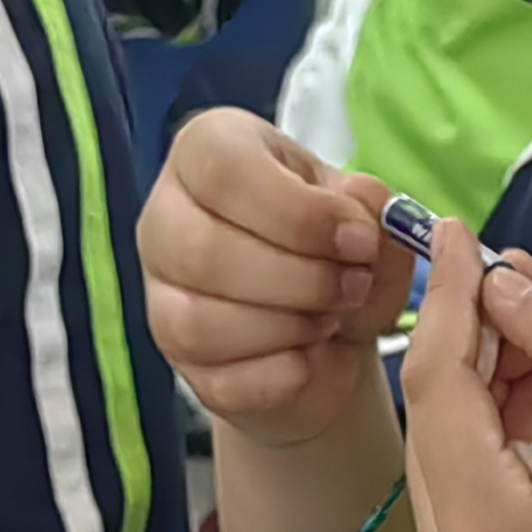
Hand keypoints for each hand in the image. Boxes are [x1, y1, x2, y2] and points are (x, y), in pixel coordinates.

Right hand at [137, 108, 407, 450]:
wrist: (328, 330)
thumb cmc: (333, 250)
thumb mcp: (363, 218)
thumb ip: (370, 211)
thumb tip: (364, 211)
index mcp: (208, 151)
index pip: (224, 169)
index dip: (299, 213)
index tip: (359, 241)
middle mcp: (167, 215)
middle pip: (206, 251)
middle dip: (301, 280)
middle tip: (353, 288)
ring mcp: (161, 292)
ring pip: (200, 322)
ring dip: (288, 328)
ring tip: (331, 319)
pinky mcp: (178, 359)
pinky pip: (219, 380)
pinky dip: (280, 376)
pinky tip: (310, 360)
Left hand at [402, 232, 531, 531]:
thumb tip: (511, 293)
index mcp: (479, 521)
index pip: (437, 381)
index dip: (449, 297)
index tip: (453, 231)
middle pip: (434, 409)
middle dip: (469, 329)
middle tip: (511, 272)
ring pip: (449, 436)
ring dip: (486, 370)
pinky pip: (470, 469)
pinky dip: (496, 416)